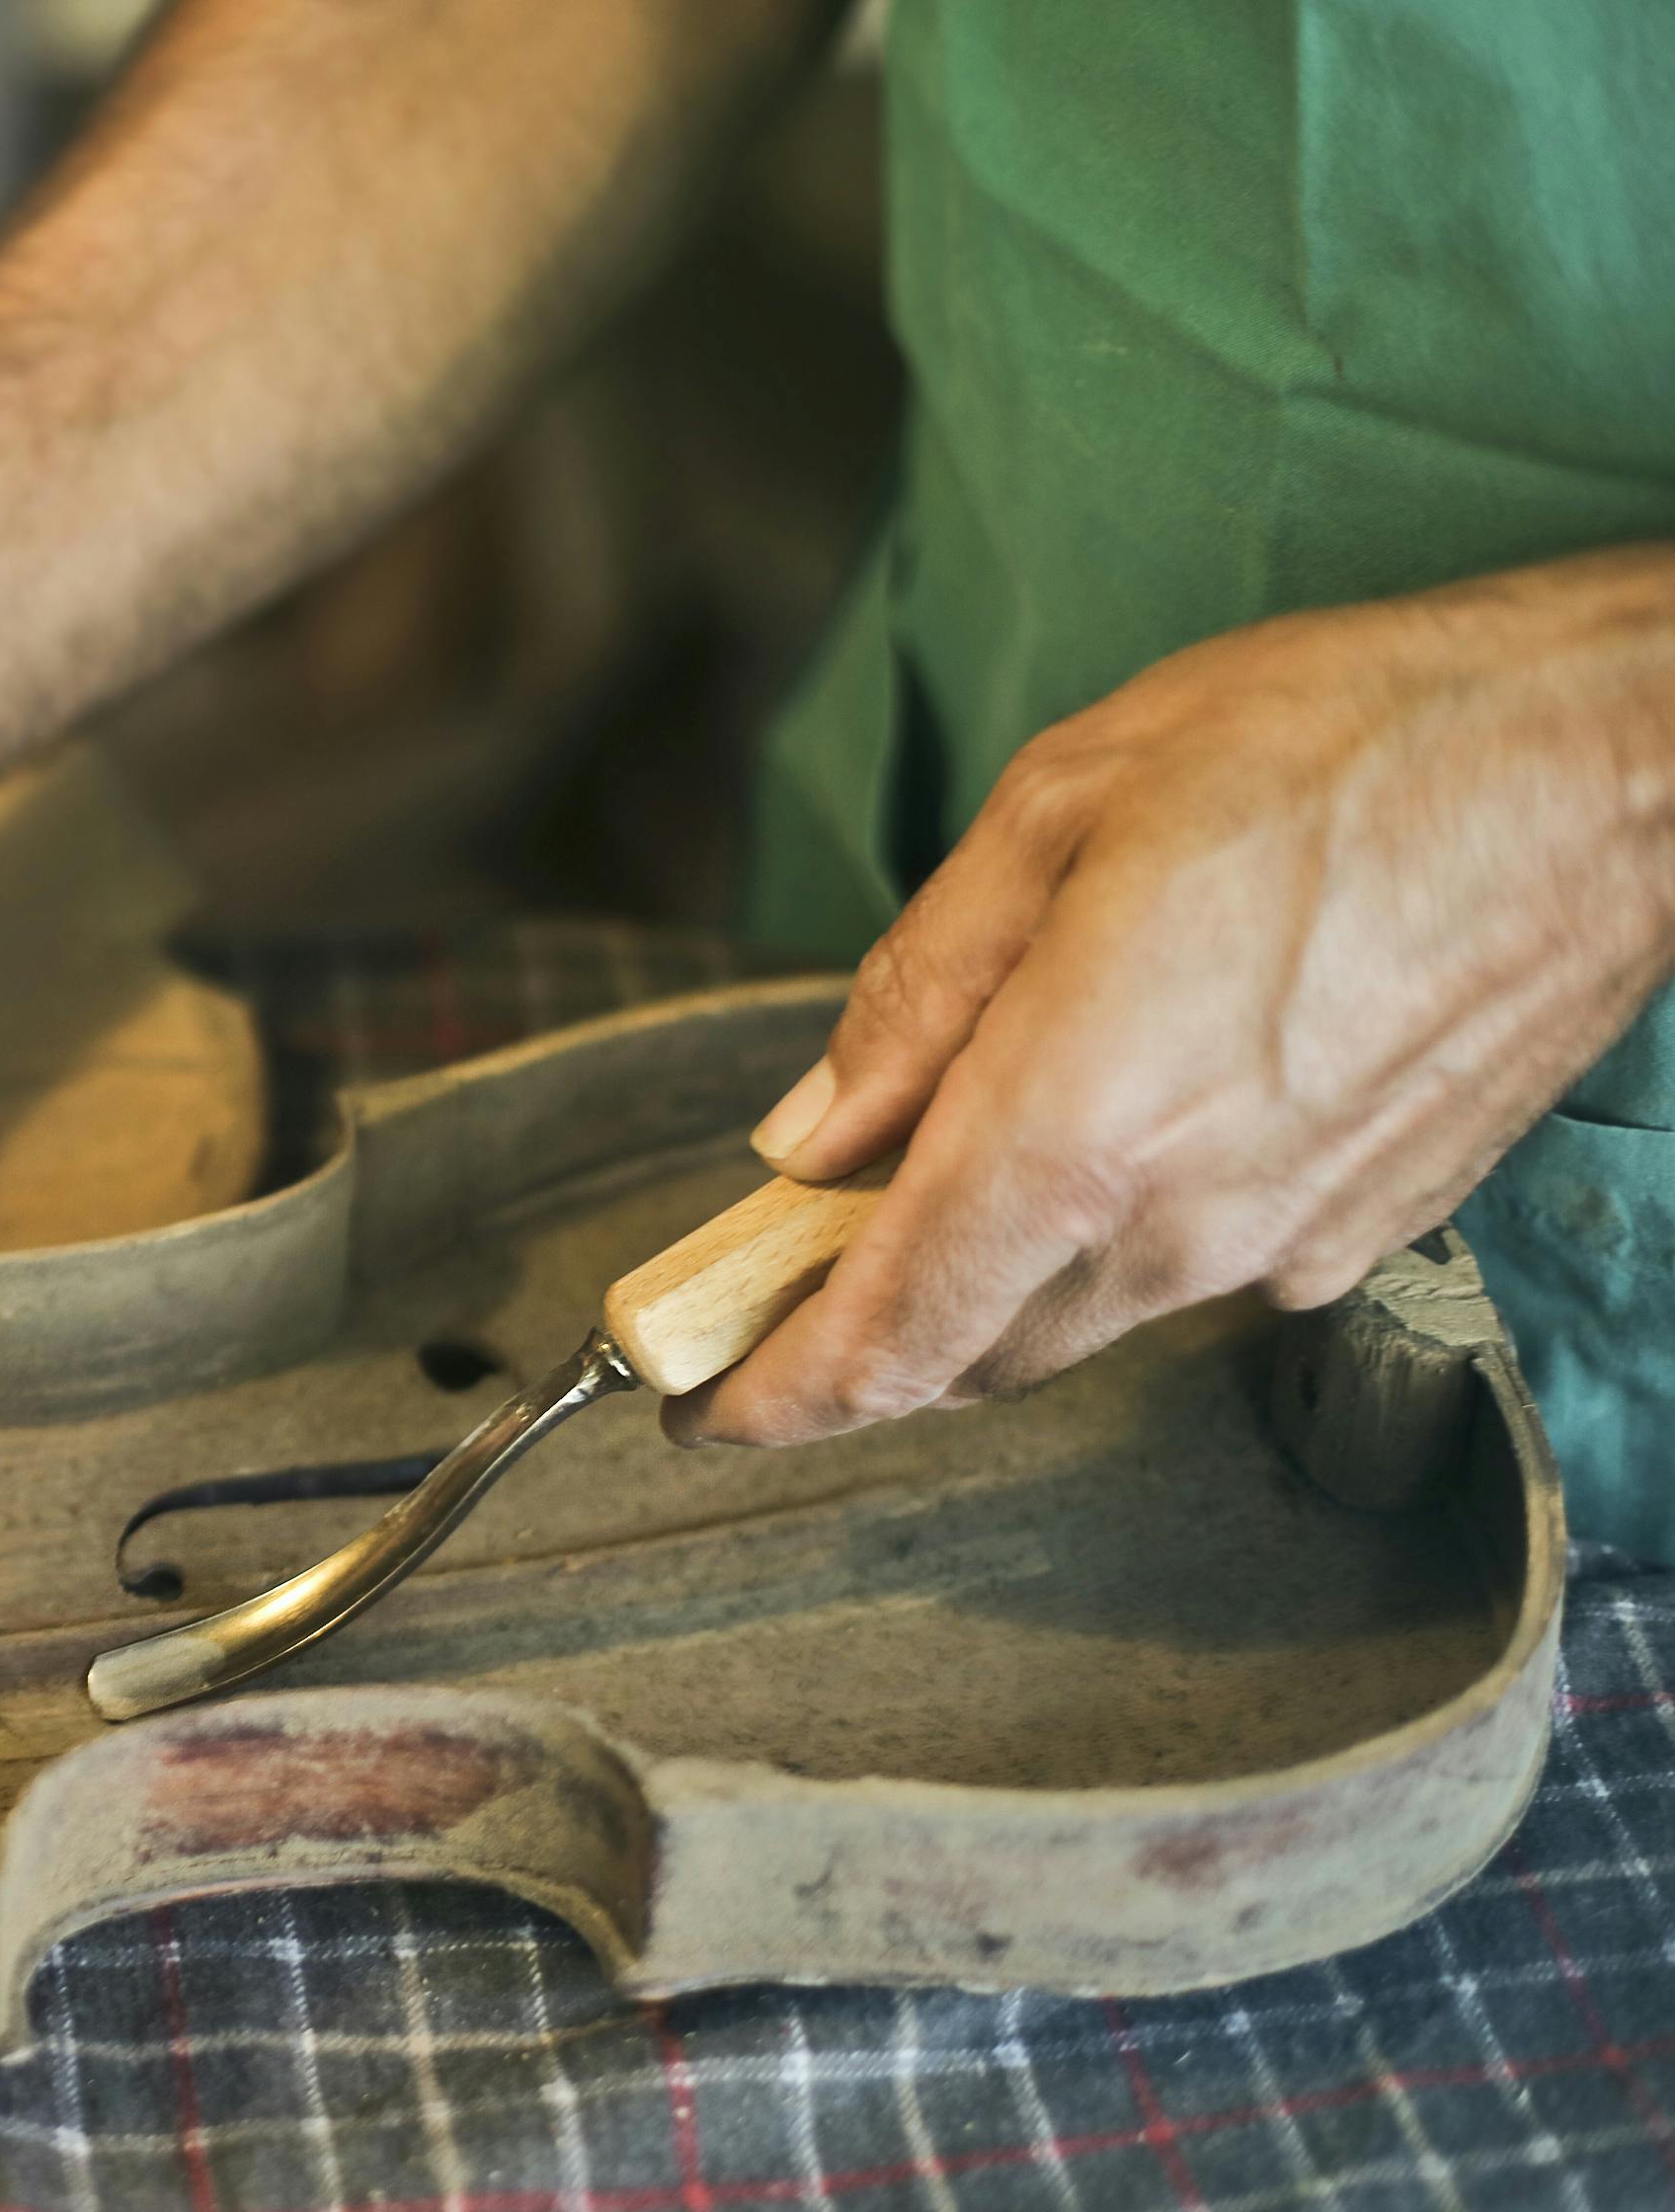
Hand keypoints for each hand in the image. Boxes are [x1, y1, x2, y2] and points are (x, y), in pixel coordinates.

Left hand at [679, 549, 1674, 1446]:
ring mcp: (1289, 1243)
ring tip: (962, 1144)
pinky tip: (1138, 1100)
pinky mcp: (1372, 1225)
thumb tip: (807, 1136)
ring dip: (999, 1268)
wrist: (1633, 763)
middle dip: (869, 1320)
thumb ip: (916, 994)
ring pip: (1084, 1313)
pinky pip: (1200, 1267)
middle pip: (972, 1344)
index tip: (696, 1402)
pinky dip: (1124, 1223)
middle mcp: (1181, 1228)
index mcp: (1076, 1131)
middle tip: (793, 1250)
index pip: (886, 1336)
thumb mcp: (1064, 811)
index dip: (773, 1393)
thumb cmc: (1353, 745)